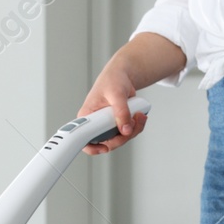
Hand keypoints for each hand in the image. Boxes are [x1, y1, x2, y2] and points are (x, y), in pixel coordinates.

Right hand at [76, 32, 182, 153]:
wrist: (121, 76)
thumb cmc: (112, 80)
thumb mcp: (116, 94)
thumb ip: (121, 112)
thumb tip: (125, 130)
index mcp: (87, 117)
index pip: (84, 138)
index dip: (93, 147)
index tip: (103, 148)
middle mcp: (96, 124)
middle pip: (107, 142)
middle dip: (123, 136)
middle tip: (133, 122)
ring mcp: (107, 126)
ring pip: (120, 139)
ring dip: (134, 130)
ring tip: (139, 115)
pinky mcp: (118, 125)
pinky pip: (127, 133)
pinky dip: (136, 127)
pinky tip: (140, 115)